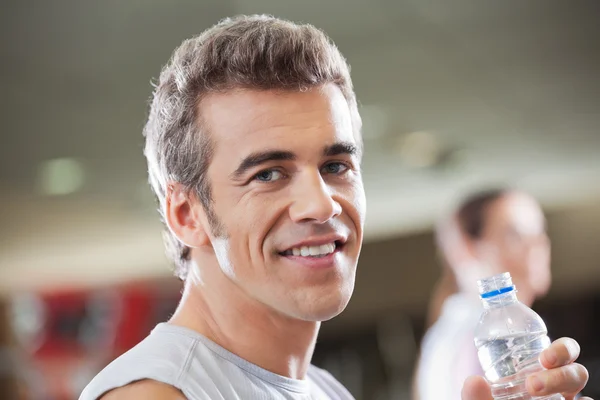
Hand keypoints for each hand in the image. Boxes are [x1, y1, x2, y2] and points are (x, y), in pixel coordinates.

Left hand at [461, 337, 589, 399]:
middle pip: (576, 373)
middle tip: (533, 386)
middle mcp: (560, 390)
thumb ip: (475, 397)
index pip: (561, 354)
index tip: (544, 357)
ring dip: (564, 388)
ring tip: (535, 394)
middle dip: (560, 376)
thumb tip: (474, 381)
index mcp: (540, 375)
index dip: (561, 350)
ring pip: (585, 394)